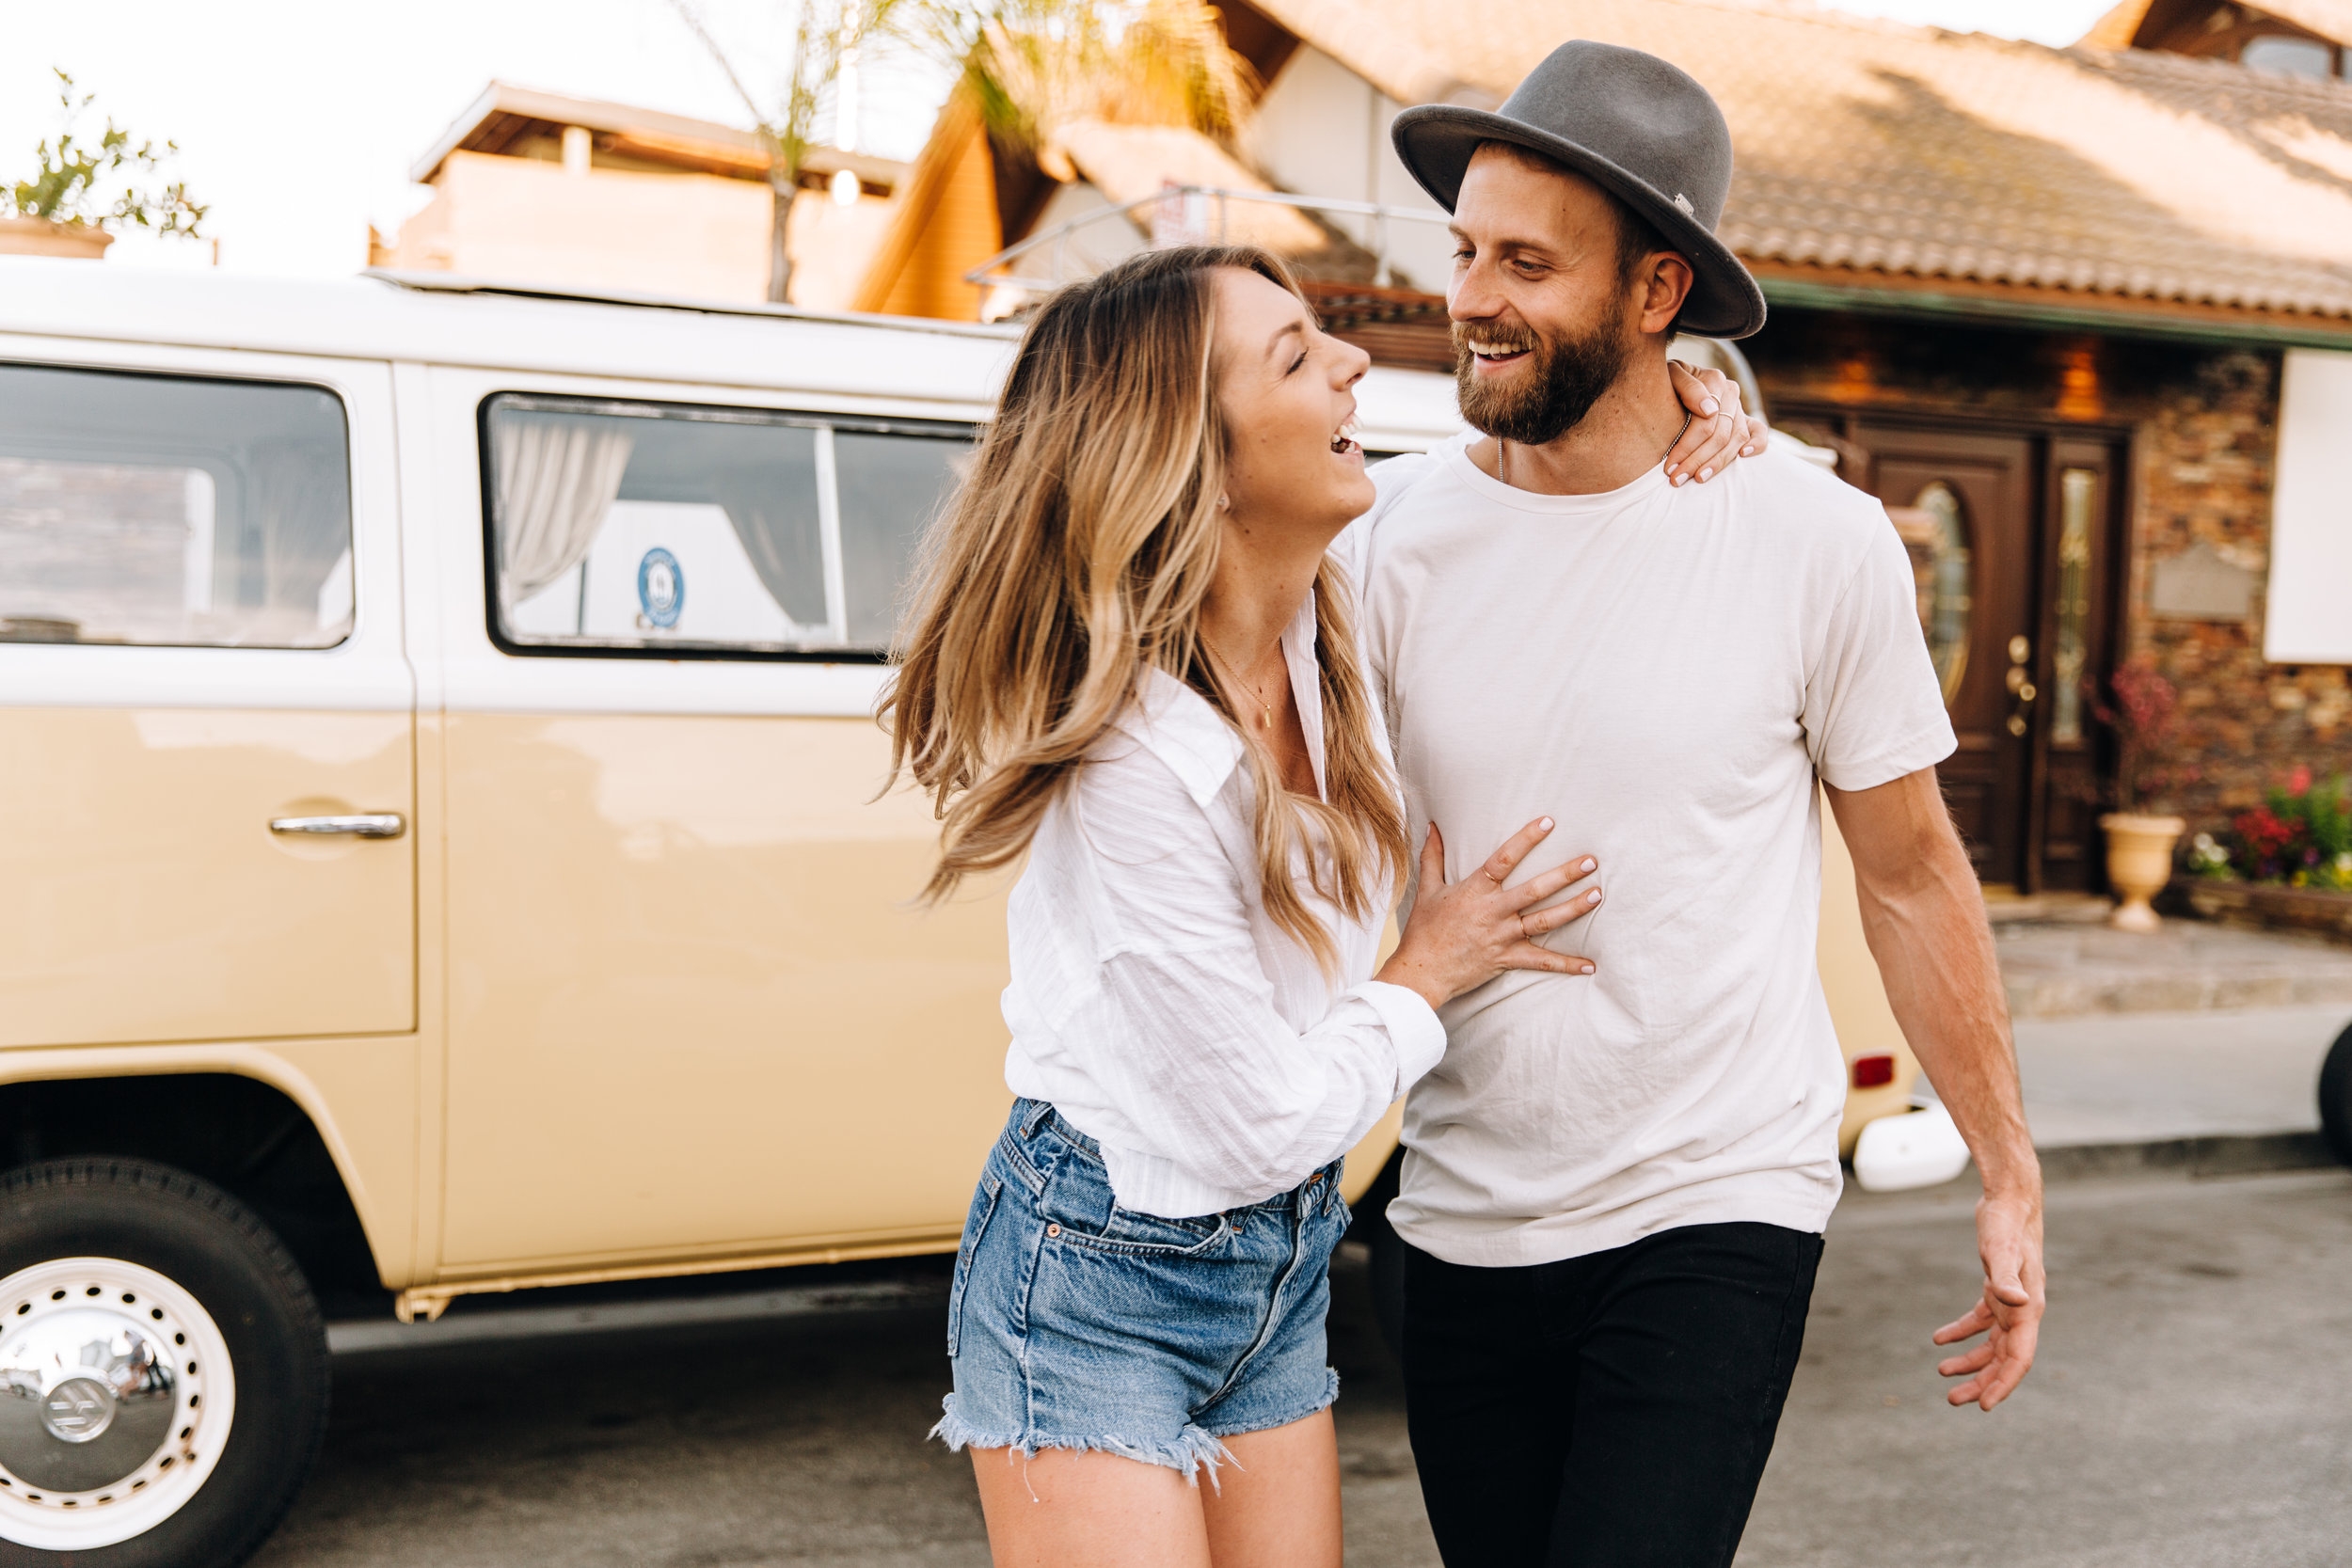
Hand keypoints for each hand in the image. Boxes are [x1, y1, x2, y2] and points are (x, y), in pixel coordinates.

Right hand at [1376, 819, 1599, 1010]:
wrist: (1422, 972)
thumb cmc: (1424, 930)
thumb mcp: (1428, 889)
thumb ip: (1433, 856)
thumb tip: (1433, 826)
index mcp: (1475, 891)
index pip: (1504, 859)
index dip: (1526, 839)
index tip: (1548, 822)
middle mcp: (1493, 912)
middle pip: (1535, 890)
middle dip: (1565, 875)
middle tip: (1591, 861)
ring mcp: (1503, 936)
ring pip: (1544, 921)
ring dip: (1573, 909)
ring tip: (1597, 895)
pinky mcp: (1508, 959)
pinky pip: (1542, 962)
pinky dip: (1567, 964)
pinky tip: (1590, 965)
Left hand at [1664, 361, 1765, 486]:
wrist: (1673, 379)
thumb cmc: (1666, 380)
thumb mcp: (1670, 377)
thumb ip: (1688, 387)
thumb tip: (1710, 410)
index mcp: (1714, 381)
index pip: (1705, 421)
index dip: (1687, 446)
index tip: (1669, 466)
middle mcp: (1730, 393)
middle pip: (1720, 435)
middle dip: (1696, 460)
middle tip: (1676, 479)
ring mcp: (1739, 406)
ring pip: (1736, 439)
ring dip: (1717, 463)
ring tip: (1698, 479)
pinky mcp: (1744, 418)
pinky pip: (1758, 431)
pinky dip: (1757, 444)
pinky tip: (1743, 456)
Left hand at [1931, 1184, 2044, 1409]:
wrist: (2010, 1201)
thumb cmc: (2006, 1224)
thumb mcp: (2000, 1250)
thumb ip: (2006, 1278)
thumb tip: (2016, 1302)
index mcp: (2028, 1309)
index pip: (2019, 1359)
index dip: (2003, 1384)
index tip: (1984, 1406)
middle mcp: (2022, 1310)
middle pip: (2004, 1358)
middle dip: (1982, 1381)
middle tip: (1954, 1400)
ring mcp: (2010, 1301)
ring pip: (1992, 1344)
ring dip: (1971, 1361)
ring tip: (1943, 1372)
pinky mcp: (1996, 1290)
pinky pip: (1980, 1321)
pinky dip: (1961, 1332)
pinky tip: (1939, 1340)